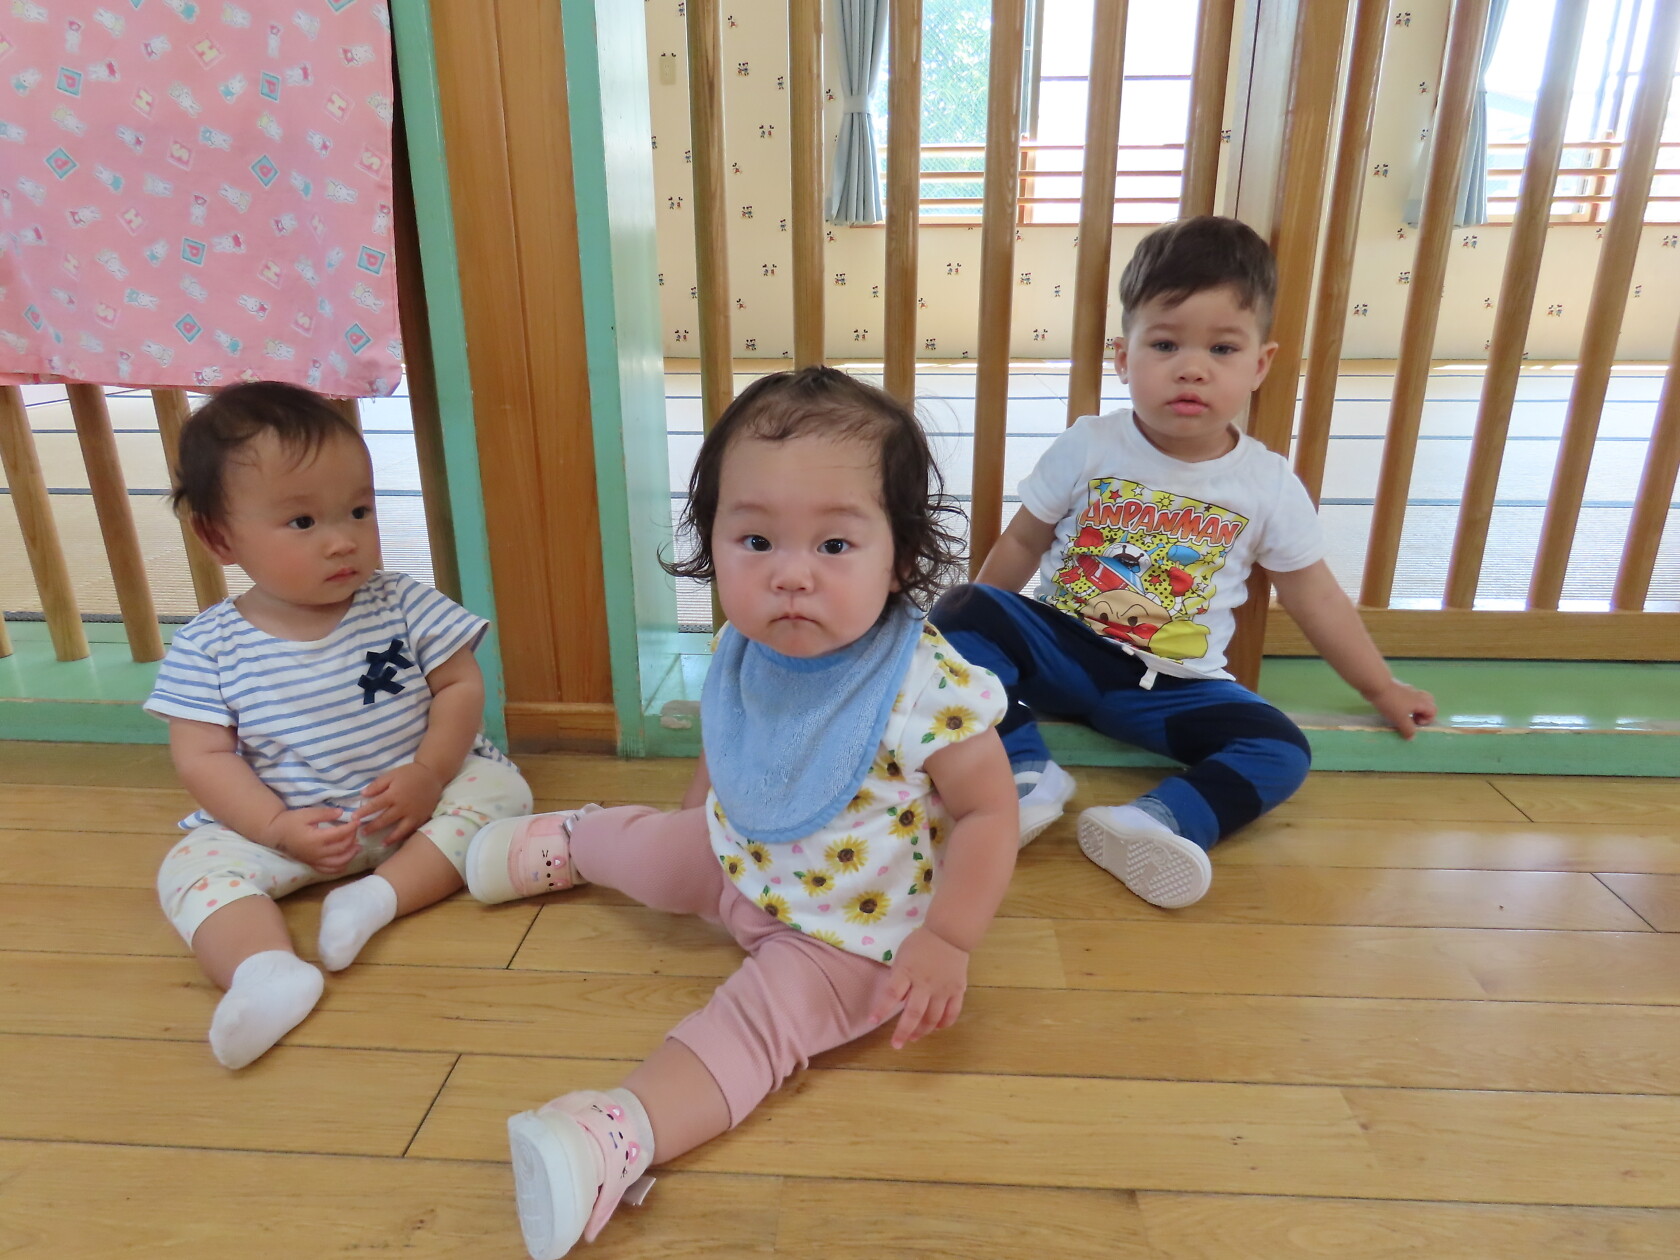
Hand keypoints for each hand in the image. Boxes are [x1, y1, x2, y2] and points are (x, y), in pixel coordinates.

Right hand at [263, 807, 360, 874]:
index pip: (340, 834)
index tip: (357, 821)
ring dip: (350, 855)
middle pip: (342, 848)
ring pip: (338, 863)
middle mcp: (317, 853)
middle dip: (352, 839)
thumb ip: (325, 813)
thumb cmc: (291, 821)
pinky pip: (328, 870)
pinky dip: (340, 867)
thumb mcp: (307, 813)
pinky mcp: (312, 864)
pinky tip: (346, 861)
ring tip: (357, 847)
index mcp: (316, 839)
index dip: (351, 828)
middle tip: (355, 831)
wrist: (276, 833)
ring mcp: (314, 860)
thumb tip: (342, 812)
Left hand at [356, 762, 444, 847]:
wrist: (432, 775)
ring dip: (390, 838)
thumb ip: (377, 785)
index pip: (374, 806)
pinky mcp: (422, 818)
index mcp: (394, 794)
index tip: (353, 818)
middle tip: (361, 833)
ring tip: (381, 843)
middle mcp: (403, 807)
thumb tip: (363, 794)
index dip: (363, 813)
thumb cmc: (410, 773)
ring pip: (399, 829)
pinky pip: (412, 830)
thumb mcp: (392, 774)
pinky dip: (404, 836)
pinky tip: (398, 840)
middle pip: (384, 820)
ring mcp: (413, 814)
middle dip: (372, 827)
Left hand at [870, 927, 968, 1048]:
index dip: (881, 1009)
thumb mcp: (902, 957)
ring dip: (923, 1030)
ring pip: (933, 1017)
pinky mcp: (957, 990)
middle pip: (914, 1013)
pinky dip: (944, 1024)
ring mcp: (943, 989)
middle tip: (897, 1044)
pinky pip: (952, 1013)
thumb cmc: (920, 944)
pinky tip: (937, 1028)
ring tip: (914, 1038)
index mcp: (907, 972)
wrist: (949, 934)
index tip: (872, 1021)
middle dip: (904, 1031)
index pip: (891, 994)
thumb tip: (897, 1002)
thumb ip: (899, 978)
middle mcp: (925, 984)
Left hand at [1364, 679, 1436, 738]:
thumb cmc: (1391, 703)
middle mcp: (1417, 694)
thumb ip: (1408, 729)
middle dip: (1423, 712)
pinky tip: (1393, 708)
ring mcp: (1407, 689)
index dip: (1427, 720)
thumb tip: (1412, 737)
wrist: (1376, 685)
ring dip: (1412, 708)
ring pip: (1416, 699)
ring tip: (1402, 715)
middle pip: (1428, 702)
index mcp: (1421, 702)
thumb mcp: (1400, 719)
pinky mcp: (1397, 688)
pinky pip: (1406, 696)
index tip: (1415, 723)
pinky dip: (1403, 703)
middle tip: (1412, 718)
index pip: (1433, 710)